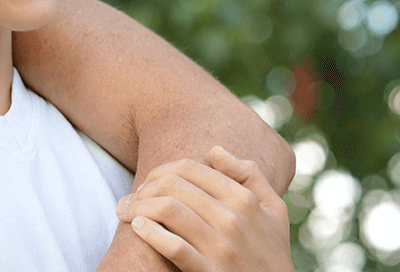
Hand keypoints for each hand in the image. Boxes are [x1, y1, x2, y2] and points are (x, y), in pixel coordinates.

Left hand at [116, 146, 293, 271]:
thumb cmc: (271, 250)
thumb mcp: (274, 209)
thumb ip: (250, 175)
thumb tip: (215, 150)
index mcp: (244, 199)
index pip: (189, 168)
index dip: (160, 170)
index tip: (147, 182)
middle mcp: (233, 219)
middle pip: (173, 185)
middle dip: (143, 188)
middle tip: (129, 198)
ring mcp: (221, 247)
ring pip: (168, 210)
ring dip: (138, 207)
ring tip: (125, 212)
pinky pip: (174, 246)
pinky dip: (150, 233)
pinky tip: (138, 227)